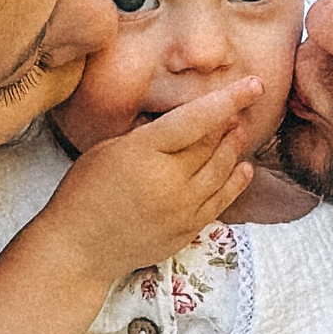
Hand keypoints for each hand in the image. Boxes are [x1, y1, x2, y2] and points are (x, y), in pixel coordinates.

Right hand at [42, 78, 261, 280]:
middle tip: (241, 108)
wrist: (79, 248)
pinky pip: (220, 201)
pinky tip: (243, 168)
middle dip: (230, 123)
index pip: (196, 119)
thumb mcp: (108, 149)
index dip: (228, 99)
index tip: (254, 84)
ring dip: (234, 149)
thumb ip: (148, 134)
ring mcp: (181, 209)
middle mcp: (168, 181)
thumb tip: (182, 119)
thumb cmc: (84, 192)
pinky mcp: (187, 230)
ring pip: (221, 172)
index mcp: (144, 152)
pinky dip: (235, 182)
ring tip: (239, 132)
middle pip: (212, 145)